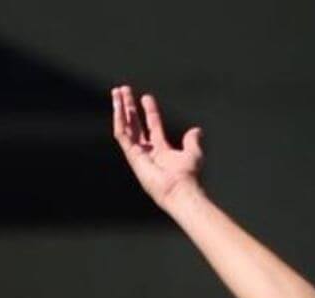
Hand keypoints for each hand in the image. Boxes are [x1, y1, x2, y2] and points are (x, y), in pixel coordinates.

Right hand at [111, 85, 205, 207]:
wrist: (180, 189)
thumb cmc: (188, 176)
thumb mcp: (193, 153)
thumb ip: (192, 140)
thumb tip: (197, 130)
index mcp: (160, 150)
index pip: (152, 126)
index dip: (149, 110)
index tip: (146, 96)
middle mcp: (147, 151)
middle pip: (134, 124)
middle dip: (129, 107)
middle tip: (123, 90)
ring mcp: (137, 154)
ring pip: (125, 127)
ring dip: (120, 109)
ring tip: (117, 92)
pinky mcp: (132, 156)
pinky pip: (121, 135)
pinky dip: (119, 120)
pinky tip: (117, 108)